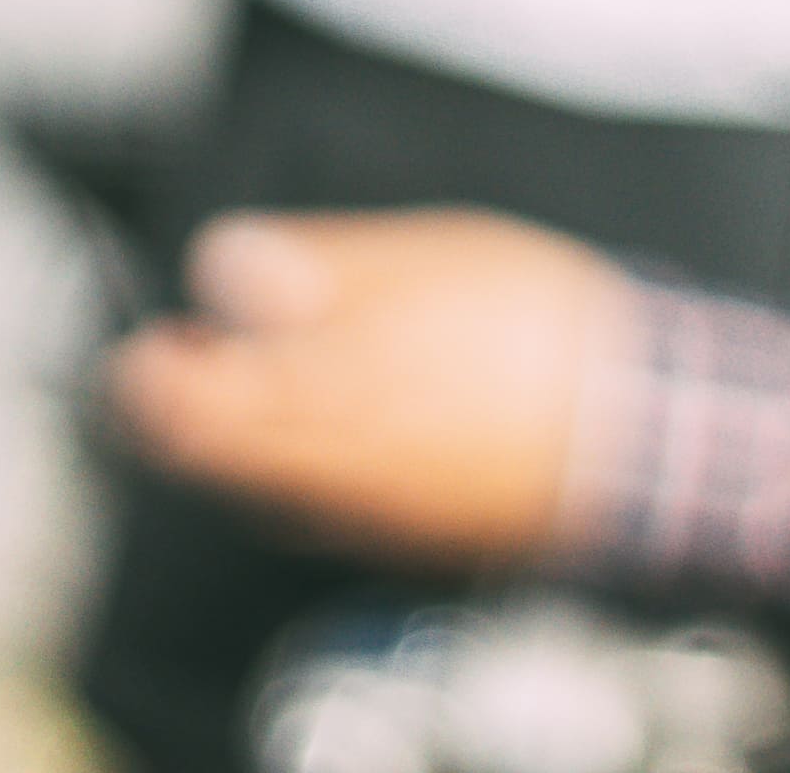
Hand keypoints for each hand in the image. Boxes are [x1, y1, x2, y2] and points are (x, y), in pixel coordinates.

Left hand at [108, 209, 628, 567]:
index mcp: (326, 387)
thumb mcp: (431, 257)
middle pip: (214, 453)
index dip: (154, 373)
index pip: (191, 400)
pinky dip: (300, 471)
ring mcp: (364, 509)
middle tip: (182, 363)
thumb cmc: (545, 334)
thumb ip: (321, 265)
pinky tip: (330, 431)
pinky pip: (322, 510)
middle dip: (185, 407)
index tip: (151, 344)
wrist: (637, 430)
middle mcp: (328, 464)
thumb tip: (227, 262)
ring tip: (256, 387)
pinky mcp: (404, 533)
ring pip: (262, 486)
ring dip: (239, 438)